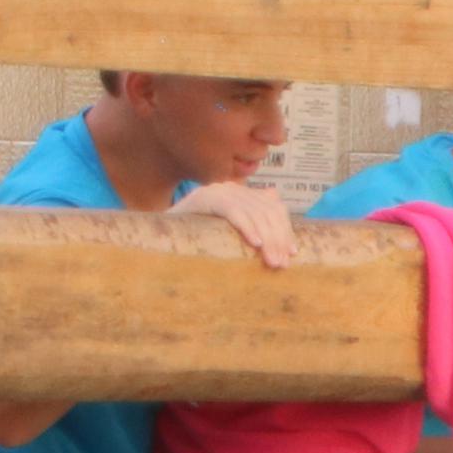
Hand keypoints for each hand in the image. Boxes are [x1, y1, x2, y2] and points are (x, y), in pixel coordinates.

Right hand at [178, 179, 295, 267]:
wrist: (160, 232)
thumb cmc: (197, 236)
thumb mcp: (229, 232)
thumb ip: (252, 225)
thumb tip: (284, 227)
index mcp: (241, 194)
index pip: (273, 207)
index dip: (286, 230)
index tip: (293, 253)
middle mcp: (232, 188)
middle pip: (267, 211)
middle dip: (278, 239)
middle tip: (282, 264)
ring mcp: (218, 190)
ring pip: (254, 213)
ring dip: (267, 239)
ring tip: (272, 260)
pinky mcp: (205, 197)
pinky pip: (233, 211)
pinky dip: (247, 227)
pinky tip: (255, 244)